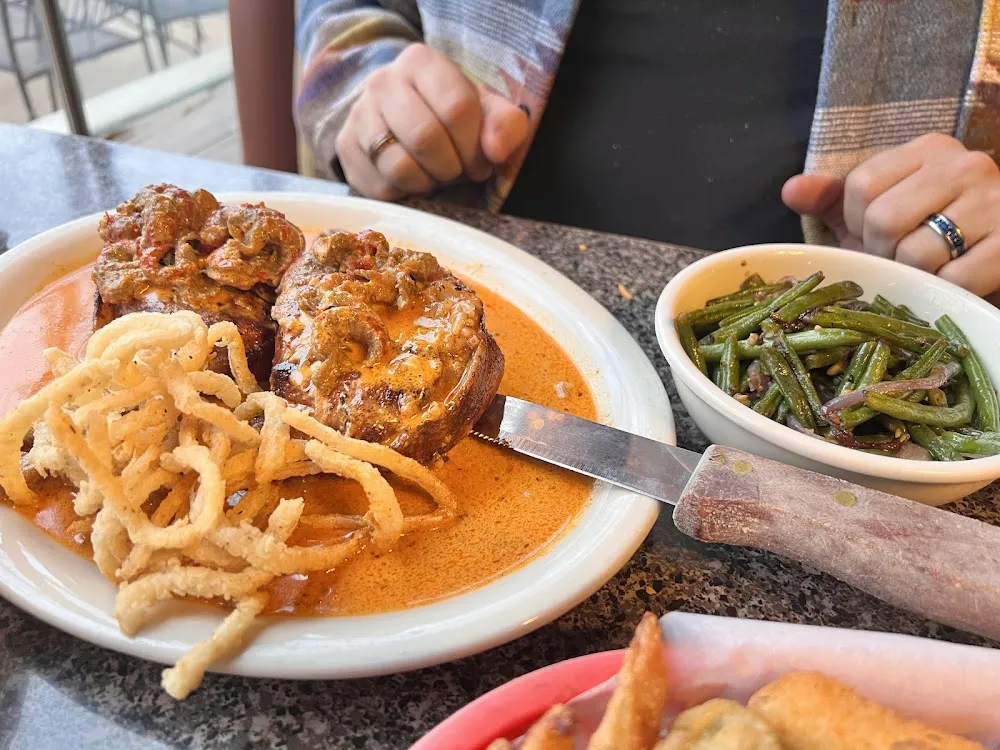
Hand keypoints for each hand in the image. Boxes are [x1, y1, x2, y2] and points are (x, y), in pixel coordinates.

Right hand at [335, 44, 530, 200]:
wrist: (403, 120)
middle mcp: (382, 81)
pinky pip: (383, 188)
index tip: (482, 160)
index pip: (456, 108)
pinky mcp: (346, 149)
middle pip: (426, 138)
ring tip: (437, 174)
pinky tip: (415, 179)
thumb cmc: (453, 117)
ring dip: (430, 183)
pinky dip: (407, 194)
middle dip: (452, 167)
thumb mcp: (487, 113)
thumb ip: (506, 126)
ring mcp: (359, 115)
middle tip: (459, 172)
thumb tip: (494, 152)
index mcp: (420, 62)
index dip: (475, 146)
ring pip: (400, 167)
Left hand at [782, 133, 999, 296]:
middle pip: (884, 219)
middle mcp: (966, 166)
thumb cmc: (926, 233)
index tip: (874, 235)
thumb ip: (833, 198)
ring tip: (924, 270)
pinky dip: (942, 290)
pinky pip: (955, 279)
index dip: (855, 223)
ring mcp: (995, 203)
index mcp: (928, 150)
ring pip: (917, 252)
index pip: (860, 187)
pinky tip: (949, 283)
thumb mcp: (876, 210)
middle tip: (897, 259)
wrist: (994, 253)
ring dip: (910, 275)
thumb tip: (790, 190)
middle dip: (880, 252)